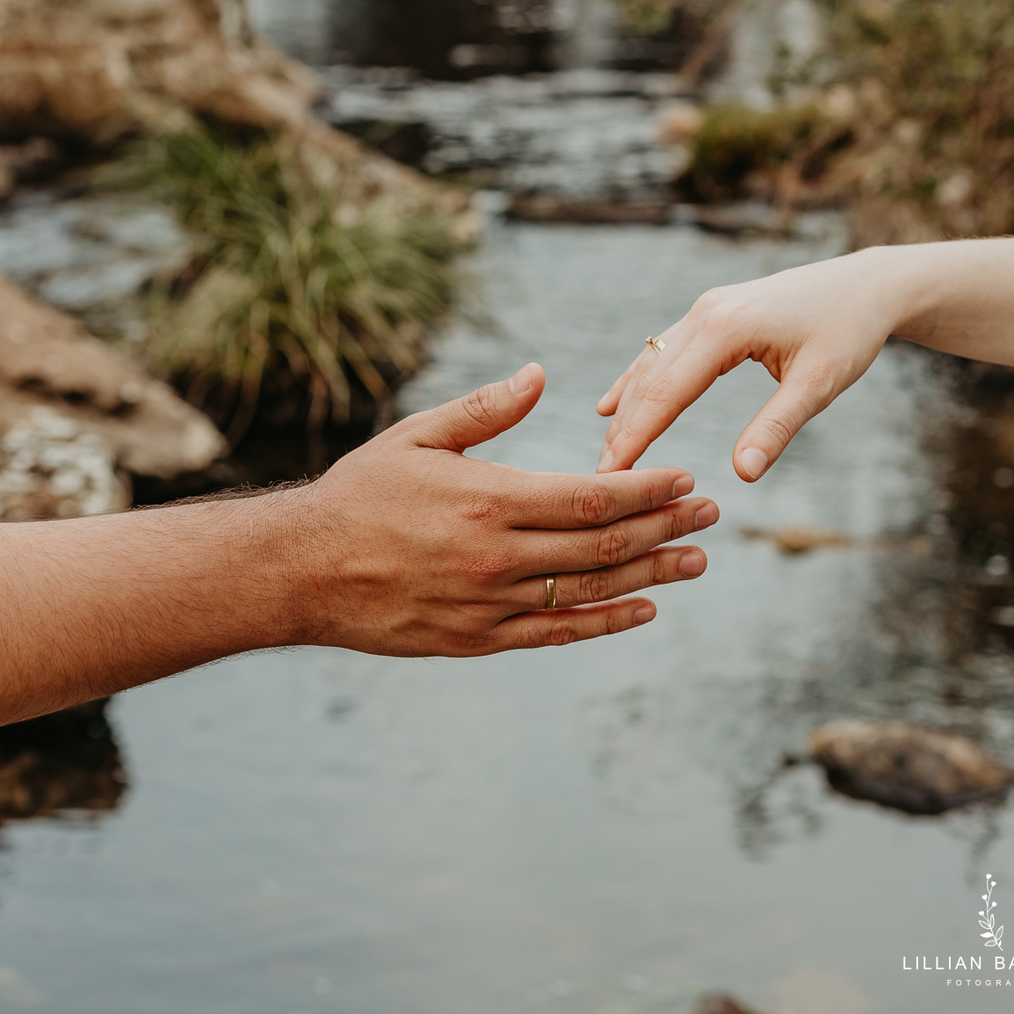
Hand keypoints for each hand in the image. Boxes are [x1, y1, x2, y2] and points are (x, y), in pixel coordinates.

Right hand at [297, 362, 717, 655]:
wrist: (303, 571)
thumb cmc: (360, 493)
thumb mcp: (419, 436)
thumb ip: (486, 410)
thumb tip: (539, 374)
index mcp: (491, 499)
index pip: (591, 498)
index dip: (646, 489)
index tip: (686, 477)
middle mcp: (500, 557)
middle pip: (605, 546)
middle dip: (665, 526)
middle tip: (711, 514)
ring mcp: (492, 604)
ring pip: (592, 592)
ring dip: (652, 575)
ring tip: (697, 561)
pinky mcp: (479, 640)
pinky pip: (558, 633)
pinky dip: (606, 623)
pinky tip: (643, 610)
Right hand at [596, 253, 897, 481]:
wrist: (867, 284)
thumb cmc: (849, 332)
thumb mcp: (819, 385)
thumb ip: (777, 428)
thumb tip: (742, 474)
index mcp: (726, 329)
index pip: (666, 393)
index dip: (636, 438)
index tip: (610, 477)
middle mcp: (705, 313)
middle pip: (650, 380)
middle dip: (623, 431)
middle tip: (598, 480)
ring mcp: (705, 309)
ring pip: (650, 364)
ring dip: (626, 408)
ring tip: (604, 453)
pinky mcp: (712, 313)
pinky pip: (662, 351)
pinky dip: (637, 381)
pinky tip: (611, 404)